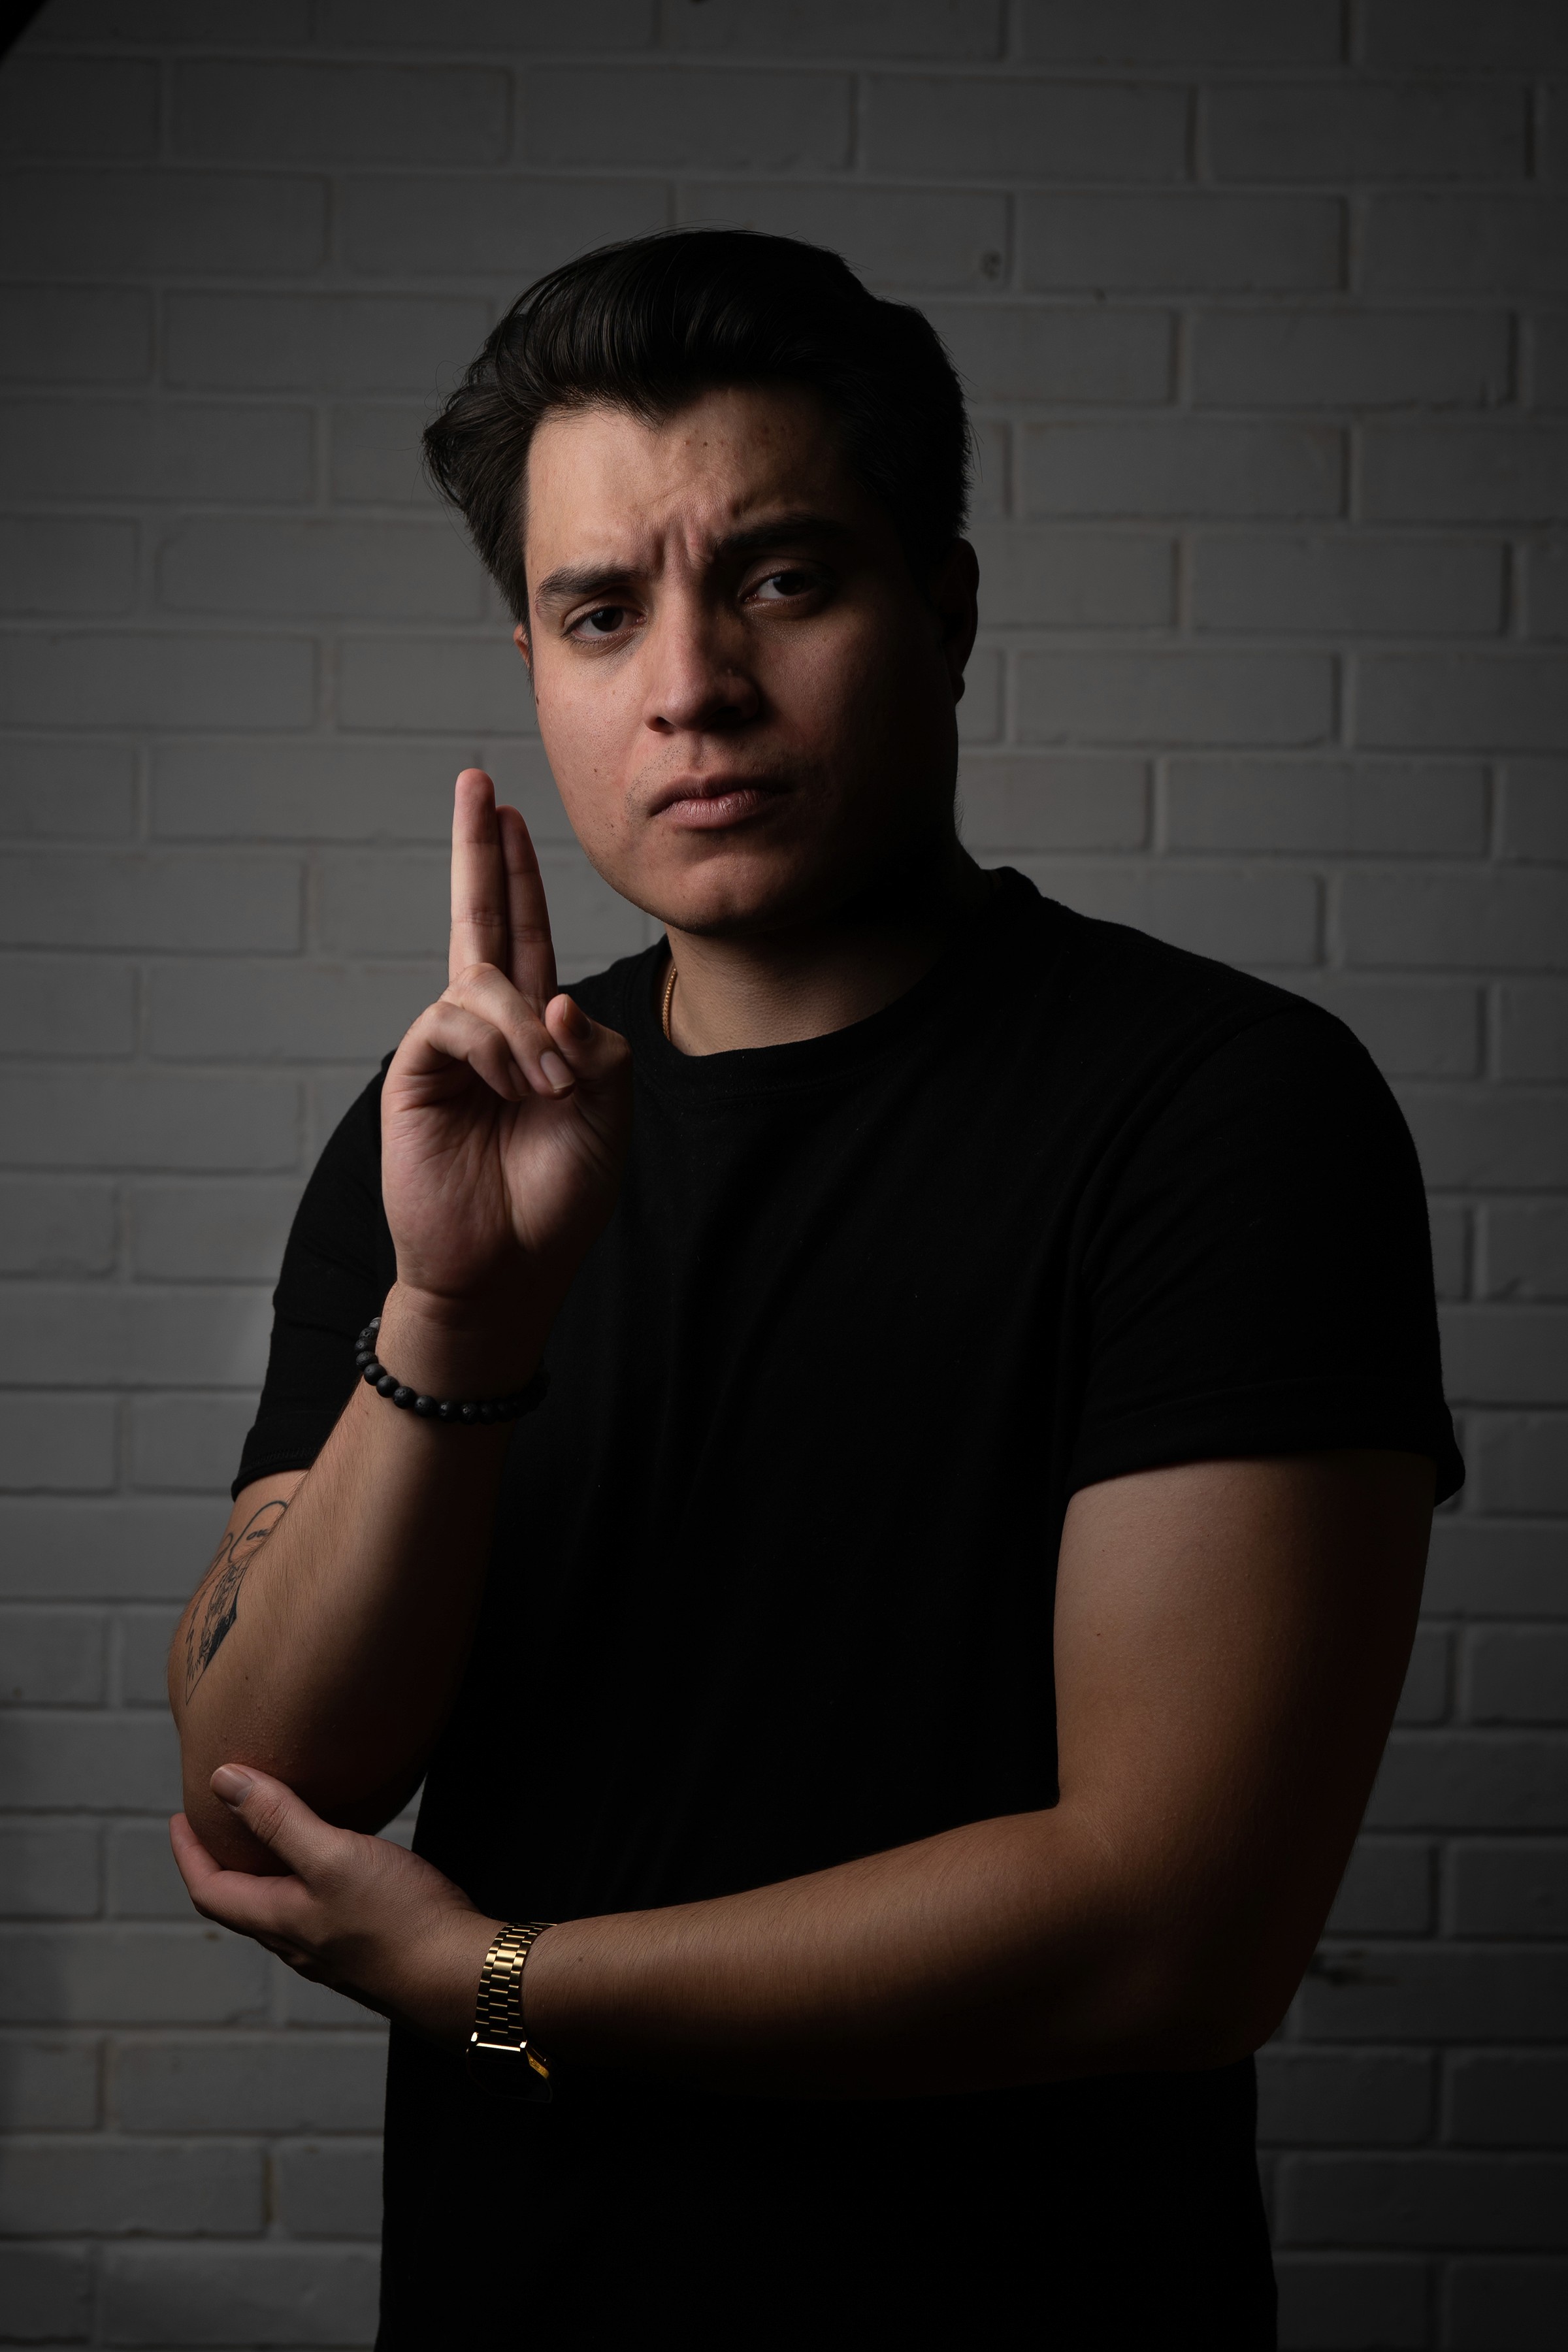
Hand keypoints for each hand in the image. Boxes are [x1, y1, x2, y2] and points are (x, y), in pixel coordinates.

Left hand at [169, 1766, 498, 2042]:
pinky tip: (338, 1864)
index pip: (210, 1890)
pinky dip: (307, 1882)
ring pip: (281, 1911)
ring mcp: (332, 1952)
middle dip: (224, 1863)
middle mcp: (297, 1942)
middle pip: (242, 1904)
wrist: (460, 1976)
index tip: (180, 1820)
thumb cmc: (398, 1917)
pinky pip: (318, 1913)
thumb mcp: (332, 1855)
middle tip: (222, 1826)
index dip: (188, 1854)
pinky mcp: (367, 1950)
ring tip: (275, 1838)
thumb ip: (279, 1818)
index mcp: (278, 1920)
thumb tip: (223, 1781)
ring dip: (266, 1874)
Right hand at [381, 768, 632, 1344]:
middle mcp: (486, 1027)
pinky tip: (518, 1089)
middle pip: (479, 919)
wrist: (506, 1270)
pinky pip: (457, 1020)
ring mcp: (448, 1047)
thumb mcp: (608, 1112)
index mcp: (534, 1031)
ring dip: (529, 1033)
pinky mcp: (418, 1070)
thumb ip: (597, 1045)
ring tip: (549, 1093)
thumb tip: (554, 998)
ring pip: (486, 981)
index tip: (510, 815)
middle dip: (478, 851)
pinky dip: (499, 1048)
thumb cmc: (556, 1196)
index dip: (520, 877)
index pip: (526, 935)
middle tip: (474, 782)